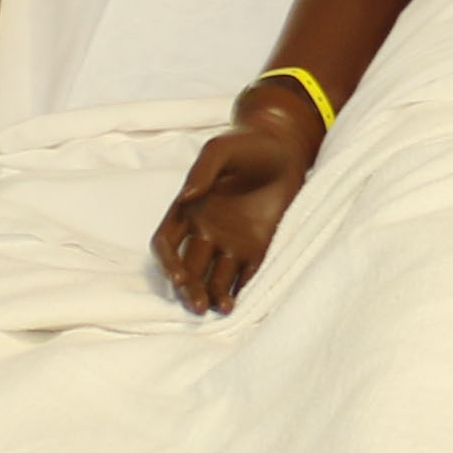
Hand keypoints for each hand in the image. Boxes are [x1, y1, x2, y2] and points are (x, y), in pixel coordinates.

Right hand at [152, 91, 317, 316]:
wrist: (286, 148)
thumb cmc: (248, 145)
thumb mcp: (221, 149)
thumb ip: (203, 169)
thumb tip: (187, 196)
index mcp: (188, 211)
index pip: (166, 244)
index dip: (168, 264)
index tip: (178, 278)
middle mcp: (205, 232)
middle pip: (189, 269)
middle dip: (190, 290)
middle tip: (199, 307)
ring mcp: (231, 243)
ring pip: (214, 279)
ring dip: (214, 296)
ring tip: (224, 308)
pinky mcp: (258, 249)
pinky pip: (246, 276)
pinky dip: (241, 291)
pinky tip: (242, 301)